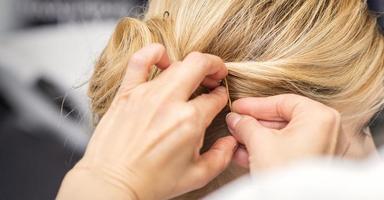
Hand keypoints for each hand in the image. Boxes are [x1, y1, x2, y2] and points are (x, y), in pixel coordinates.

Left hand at [57, 44, 236, 199]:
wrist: (112, 183)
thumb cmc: (150, 182)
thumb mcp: (196, 176)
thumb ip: (221, 156)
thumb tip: (231, 141)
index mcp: (189, 121)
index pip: (215, 97)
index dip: (221, 97)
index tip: (219, 99)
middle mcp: (169, 102)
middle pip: (199, 65)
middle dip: (214, 66)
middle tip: (216, 75)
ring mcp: (146, 94)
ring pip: (177, 64)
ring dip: (191, 66)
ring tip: (193, 73)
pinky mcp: (127, 92)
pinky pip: (140, 60)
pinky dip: (155, 53)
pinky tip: (163, 59)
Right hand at [226, 94, 349, 171]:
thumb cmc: (286, 175)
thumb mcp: (259, 143)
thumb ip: (246, 125)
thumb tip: (236, 118)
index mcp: (320, 116)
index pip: (283, 101)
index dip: (255, 105)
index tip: (238, 108)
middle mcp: (329, 130)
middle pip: (285, 119)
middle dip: (255, 125)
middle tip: (236, 125)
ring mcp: (327, 148)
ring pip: (286, 137)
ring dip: (259, 140)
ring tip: (237, 143)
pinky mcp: (318, 165)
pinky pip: (292, 150)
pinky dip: (271, 151)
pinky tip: (247, 156)